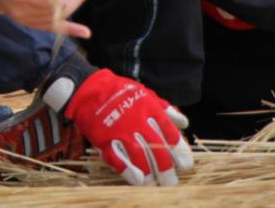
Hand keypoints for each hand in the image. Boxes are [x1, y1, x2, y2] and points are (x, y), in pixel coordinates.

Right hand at [62, 69, 191, 185]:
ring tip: (154, 185)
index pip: (170, 133)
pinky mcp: (104, 138)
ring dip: (149, 174)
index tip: (186, 165)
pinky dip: (127, 170)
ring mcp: (120, 130)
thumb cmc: (121, 92)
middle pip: (157, 149)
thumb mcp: (147, 94)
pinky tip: (137, 180)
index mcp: (150, 109)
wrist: (89, 89)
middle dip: (166, 169)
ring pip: (139, 157)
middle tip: (171, 182)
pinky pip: (117, 158)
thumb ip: (166, 110)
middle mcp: (137, 121)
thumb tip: (184, 124)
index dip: (180, 151)